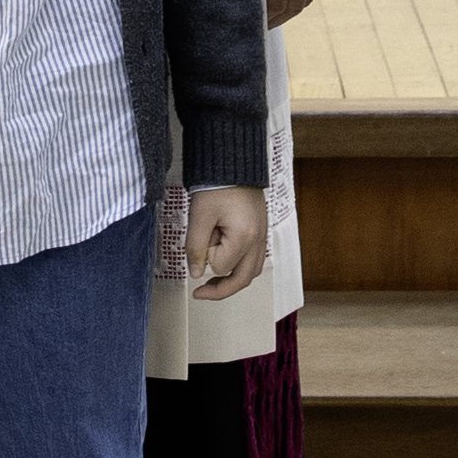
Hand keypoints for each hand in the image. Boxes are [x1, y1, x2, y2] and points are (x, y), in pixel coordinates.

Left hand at [186, 186, 267, 304]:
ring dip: (231, 279)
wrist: (233, 164)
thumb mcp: (199, 216)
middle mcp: (258, 240)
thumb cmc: (218, 185)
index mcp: (244, 237)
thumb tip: (195, 273)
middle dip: (221, 290)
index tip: (199, 240)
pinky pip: (253, 259)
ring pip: (251, 272)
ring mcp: (262, 236)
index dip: (205, 257)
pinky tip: (226, 262)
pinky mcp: (260, 231)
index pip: (221, 267)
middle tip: (201, 294)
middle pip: (243, 279)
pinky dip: (239, 266)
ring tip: (212, 281)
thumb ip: (195, 248)